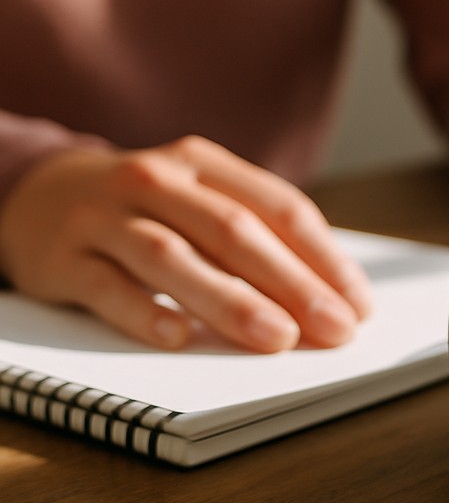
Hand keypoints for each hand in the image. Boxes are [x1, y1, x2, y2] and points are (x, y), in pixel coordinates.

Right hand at [0, 136, 372, 351]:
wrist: (36, 193)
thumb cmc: (146, 208)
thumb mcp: (199, 200)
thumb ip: (254, 235)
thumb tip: (327, 294)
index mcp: (204, 164)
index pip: (279, 208)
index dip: (323, 257)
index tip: (357, 304)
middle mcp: (157, 181)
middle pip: (234, 231)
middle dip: (292, 284)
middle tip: (334, 329)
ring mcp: (105, 216)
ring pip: (173, 257)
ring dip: (230, 300)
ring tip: (277, 338)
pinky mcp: (62, 257)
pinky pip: (105, 285)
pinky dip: (143, 312)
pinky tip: (178, 337)